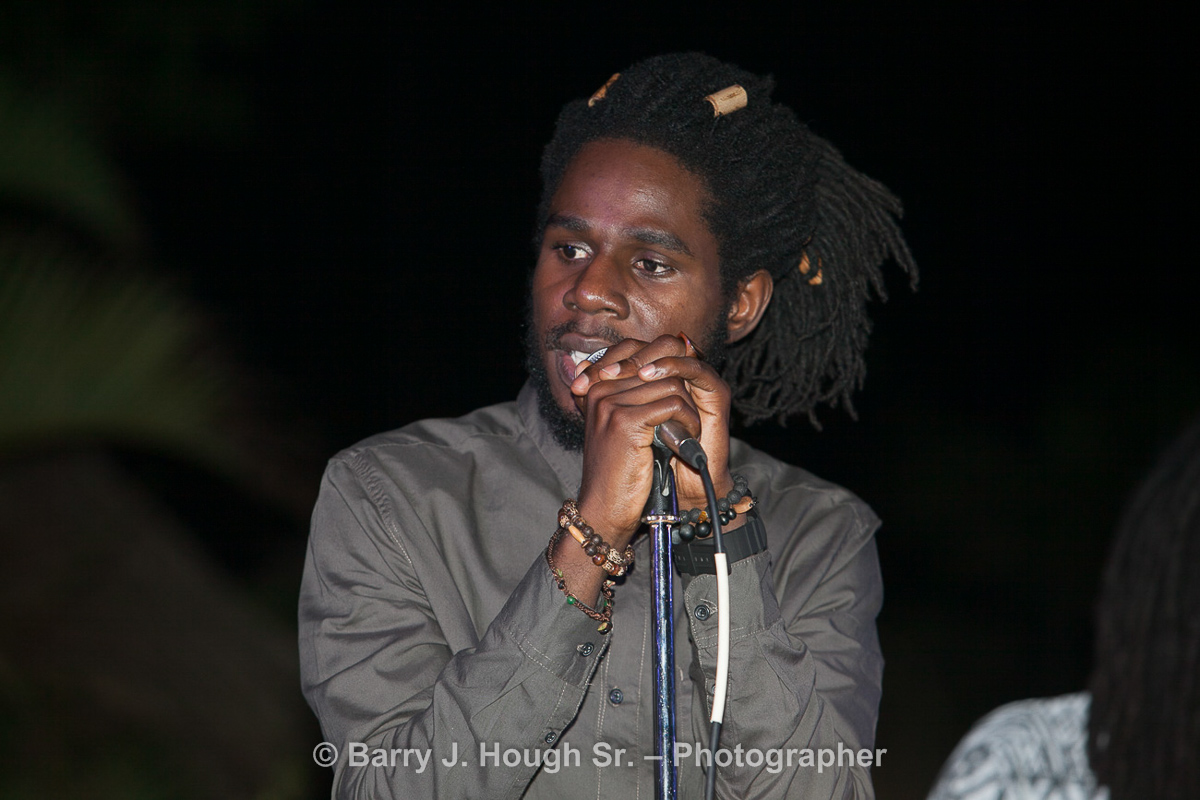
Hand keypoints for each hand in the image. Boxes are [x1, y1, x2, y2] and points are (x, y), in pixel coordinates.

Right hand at [570, 334, 735, 542]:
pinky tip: (685, 440)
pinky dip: (687, 422)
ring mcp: (611, 404)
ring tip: (688, 432)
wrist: (604, 508)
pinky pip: (673, 406)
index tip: (681, 393)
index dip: (669, 366)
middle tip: (687, 419)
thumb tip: (670, 365)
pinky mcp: (626, 422)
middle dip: (682, 391)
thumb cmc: (618, 470)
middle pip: (659, 367)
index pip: (639, 351)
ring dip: (688, 410)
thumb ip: (636, 395)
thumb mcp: (624, 426)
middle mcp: (600, 389)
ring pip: (671, 385)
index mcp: (596, 385)